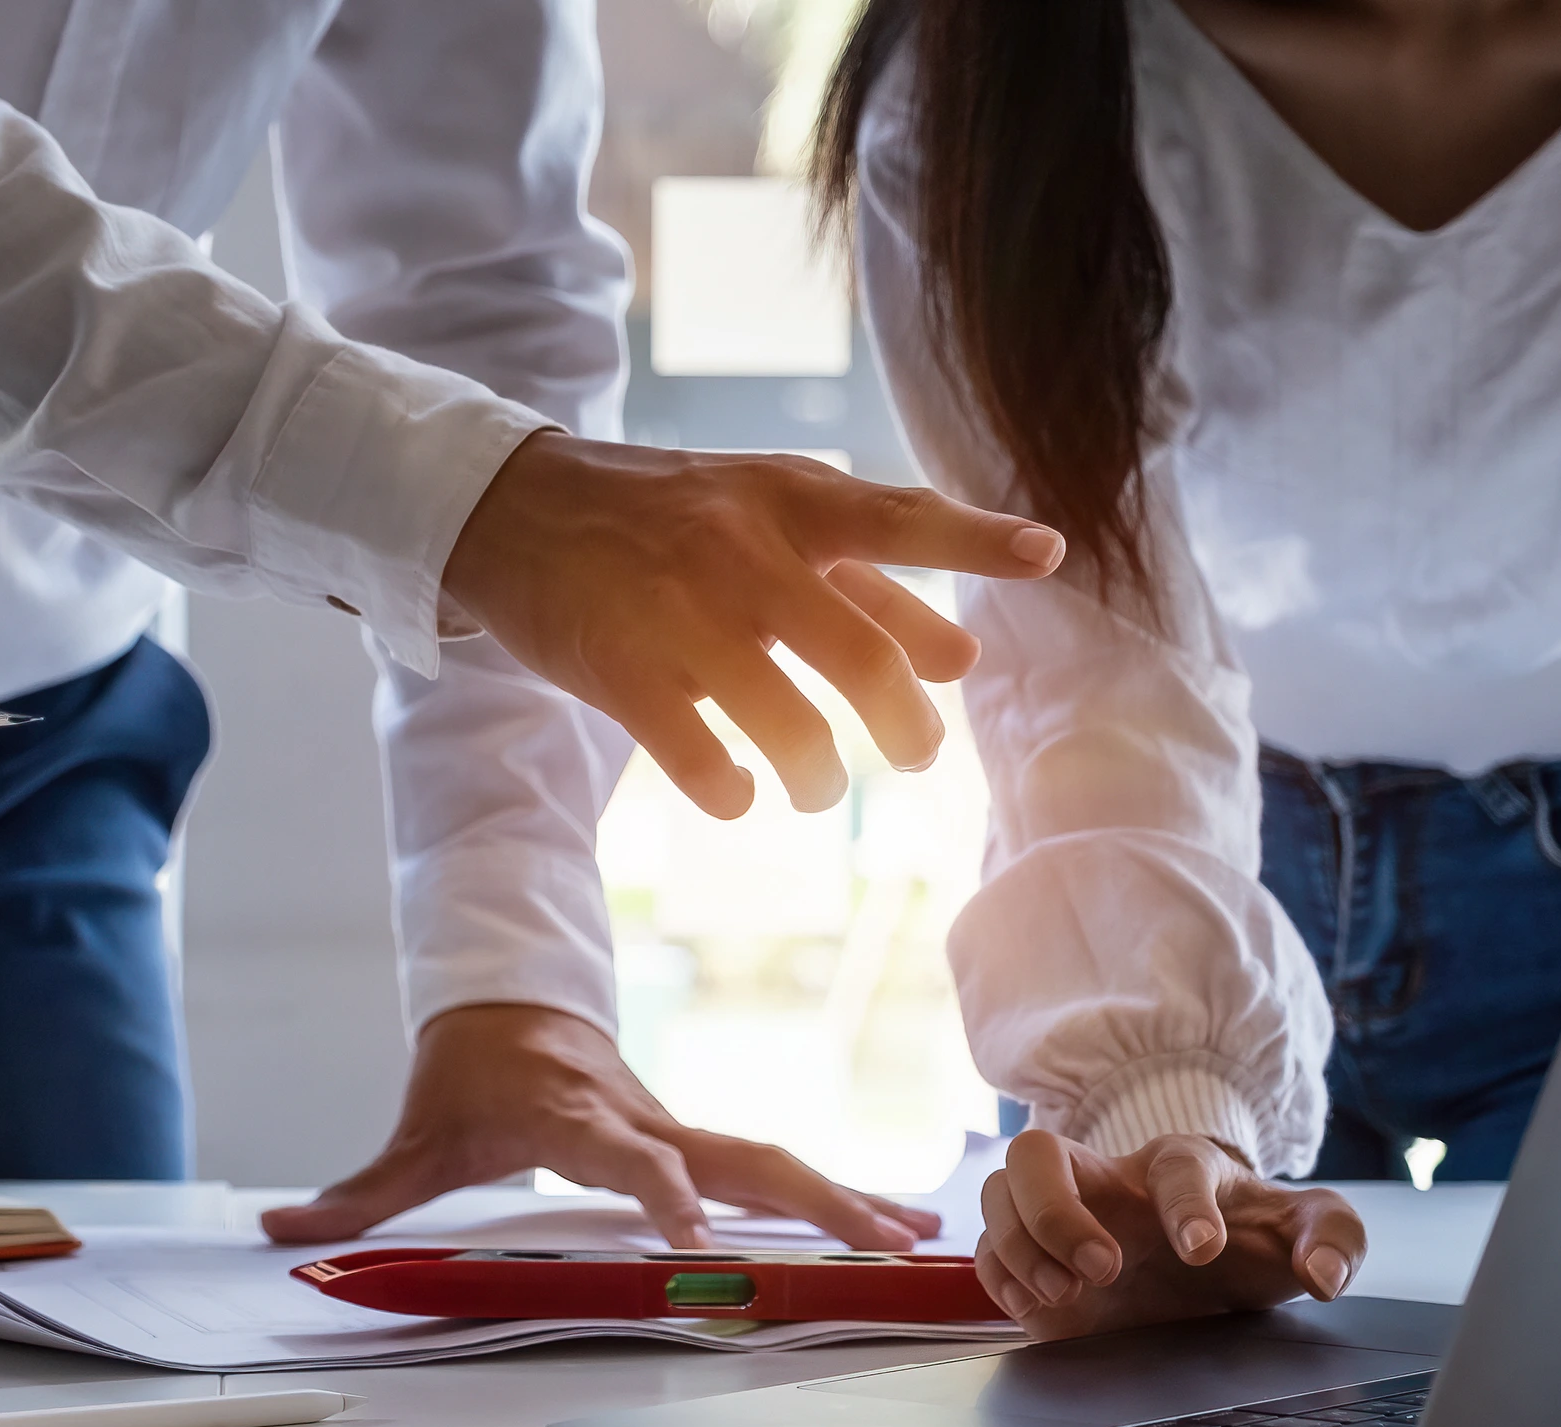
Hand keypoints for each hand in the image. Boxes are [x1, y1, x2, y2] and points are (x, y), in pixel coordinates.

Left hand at [259, 1003, 940, 1249]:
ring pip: (768, 1158)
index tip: (696, 1233)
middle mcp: (642, 1115)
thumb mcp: (414, 1134)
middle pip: (736, 1156)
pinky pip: (766, 1165)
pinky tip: (889, 1219)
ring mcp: (677, 1123)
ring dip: (841, 1195)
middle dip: (807, 1198)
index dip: (660, 1191)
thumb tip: (282, 1227)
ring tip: (913, 1233)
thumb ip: (359, 1192)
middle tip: (870, 1237)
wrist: (507, 996)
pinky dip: (830, 1190)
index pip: (626, 1155)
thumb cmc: (467, 1070)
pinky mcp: (693, 1135)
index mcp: (576, 1113)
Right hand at [440, 434, 1061, 817]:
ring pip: (786, 723)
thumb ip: (869, 584)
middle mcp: (740, 549)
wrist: (509, 506)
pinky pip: (698, 759)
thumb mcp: (766, 520)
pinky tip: (735, 792)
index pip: (898, 518)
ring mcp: (677, 613)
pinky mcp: (618, 671)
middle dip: (906, 729)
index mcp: (787, 501)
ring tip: (815, 786)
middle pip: (858, 657)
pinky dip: (731, 792)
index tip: (1050, 552)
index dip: (976, 538)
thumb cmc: (662, 517)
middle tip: (915, 756)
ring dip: (818, 776)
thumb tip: (966, 656)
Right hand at [976, 1128, 1365, 1340]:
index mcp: (1182, 1167)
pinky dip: (1001, 1275)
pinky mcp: (1036, 1261)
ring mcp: (1064, 1217)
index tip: (1202, 1252)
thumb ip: (1335, 1240)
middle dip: (1058, 1210)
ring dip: (1022, 1242)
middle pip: (1038, 1151)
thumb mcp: (1312, 1232)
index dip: (1185, 1205)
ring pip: (999, 1192)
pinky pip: (988, 1249)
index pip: (1175, 1165)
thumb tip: (1325, 1275)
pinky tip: (1038, 1305)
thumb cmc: (1254, 1240)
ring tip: (1067, 1291)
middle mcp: (1110, 1182)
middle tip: (1103, 1266)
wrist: (1214, 1270)